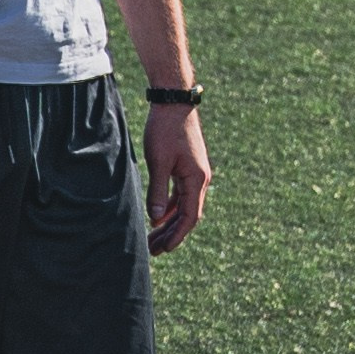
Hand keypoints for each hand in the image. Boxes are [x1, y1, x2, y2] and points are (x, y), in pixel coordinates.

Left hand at [143, 105, 211, 254]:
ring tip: (153, 238)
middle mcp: (201, 179)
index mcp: (197, 180)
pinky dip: (170, 207)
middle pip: (187, 215)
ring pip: (183, 206)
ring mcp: (195, 173)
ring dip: (169, 222)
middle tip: (154, 251)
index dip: (176, 235)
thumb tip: (156, 219)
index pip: (189, 216)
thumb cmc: (165, 130)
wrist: (174, 102)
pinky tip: (158, 217)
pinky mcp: (188, 167)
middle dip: (171, 234)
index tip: (164, 250)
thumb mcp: (158, 162)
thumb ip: (158, 191)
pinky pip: (180, 194)